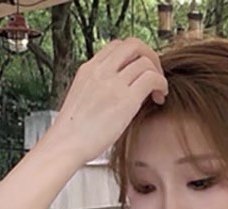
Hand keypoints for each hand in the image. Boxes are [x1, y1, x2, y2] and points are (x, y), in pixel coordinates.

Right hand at [49, 38, 167, 165]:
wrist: (65, 145)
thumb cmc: (73, 133)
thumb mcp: (82, 100)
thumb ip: (100, 89)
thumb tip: (121, 91)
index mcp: (89, 69)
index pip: (117, 46)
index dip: (134, 55)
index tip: (139, 71)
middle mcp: (101, 71)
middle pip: (133, 44)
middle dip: (149, 56)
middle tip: (154, 75)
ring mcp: (113, 83)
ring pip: (145, 60)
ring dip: (158, 73)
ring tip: (158, 92)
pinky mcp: (125, 99)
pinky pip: (152, 78)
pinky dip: (161, 84)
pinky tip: (160, 98)